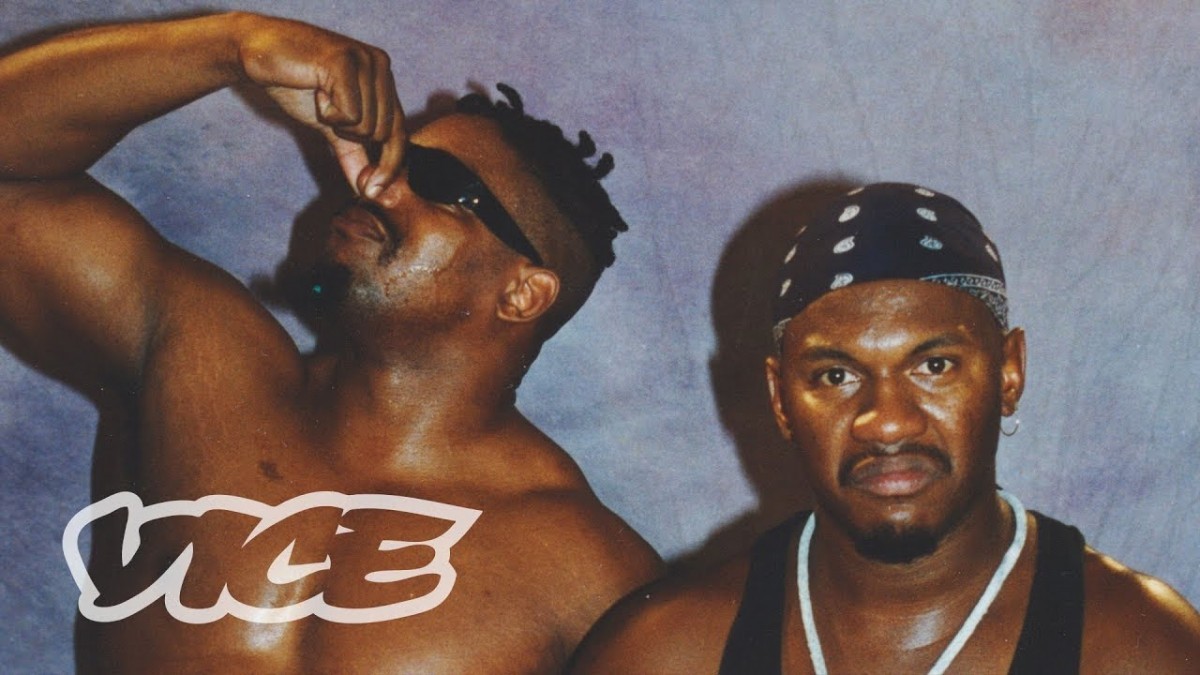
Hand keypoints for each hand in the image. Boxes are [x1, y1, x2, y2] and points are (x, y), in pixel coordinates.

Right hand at [235, 14, 404, 198]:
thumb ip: (353, 156)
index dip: (389, 166)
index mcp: (384, 78)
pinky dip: (328, 113)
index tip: (372, 192)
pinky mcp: (346, 61)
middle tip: (326, 110)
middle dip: (350, 135)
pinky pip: (350, 114)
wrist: (259, 55)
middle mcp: (381, 65)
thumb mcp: (331, 128)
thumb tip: (369, 192)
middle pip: (382, 134)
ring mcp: (366, 60)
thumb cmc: (297, 86)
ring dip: (336, 122)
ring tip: (320, 95)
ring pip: (367, 126)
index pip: (398, 132)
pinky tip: (315, 89)